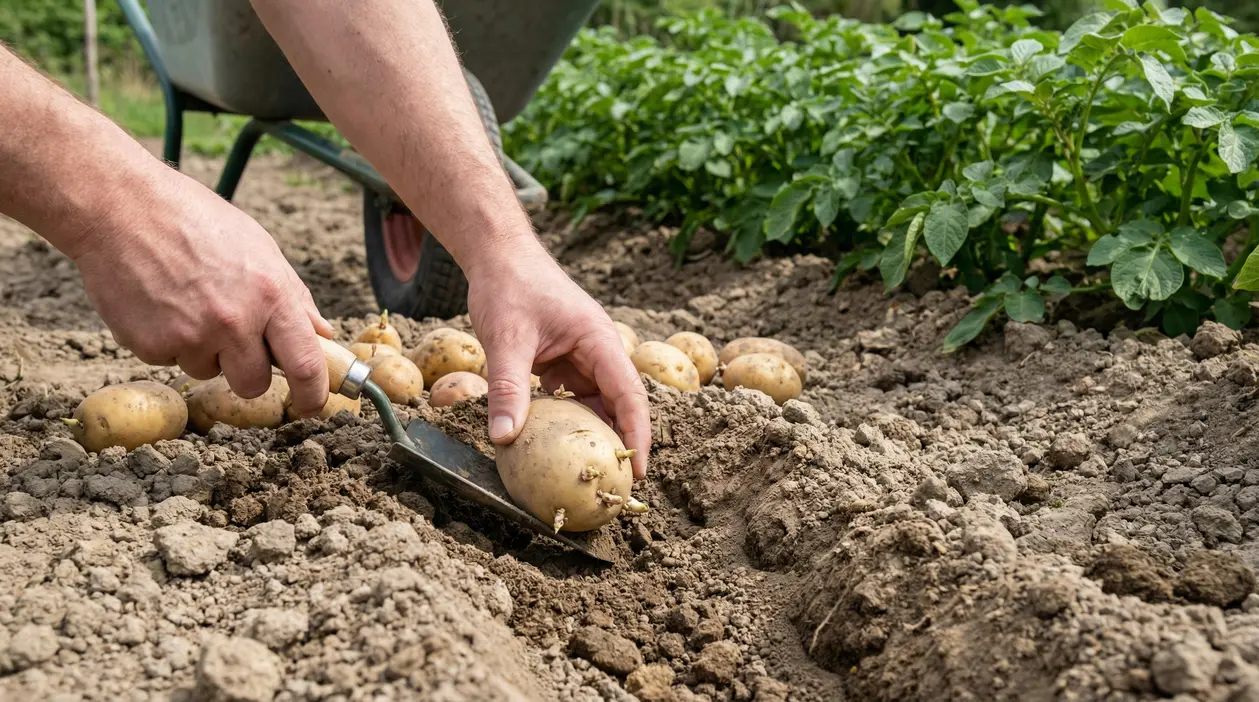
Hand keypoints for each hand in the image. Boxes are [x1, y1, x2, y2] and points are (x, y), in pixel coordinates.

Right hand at [71, 168, 336, 415]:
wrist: (121, 208)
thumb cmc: (196, 220)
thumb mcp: (260, 247)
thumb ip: (294, 296)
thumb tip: (323, 335)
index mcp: (270, 295)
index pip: (305, 365)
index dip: (313, 394)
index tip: (312, 405)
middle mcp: (233, 322)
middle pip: (253, 383)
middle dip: (247, 371)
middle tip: (232, 339)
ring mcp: (190, 336)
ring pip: (208, 371)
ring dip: (203, 349)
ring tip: (187, 300)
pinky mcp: (150, 345)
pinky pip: (170, 360)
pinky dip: (168, 340)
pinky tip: (160, 301)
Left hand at [466, 244, 650, 478]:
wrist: (496, 254)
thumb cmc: (509, 285)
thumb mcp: (506, 338)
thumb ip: (507, 388)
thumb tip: (504, 438)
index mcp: (600, 341)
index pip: (629, 395)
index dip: (637, 434)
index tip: (637, 471)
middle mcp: (597, 353)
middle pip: (618, 405)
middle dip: (619, 444)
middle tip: (612, 487)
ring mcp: (579, 359)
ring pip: (593, 406)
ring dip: (590, 437)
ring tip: (587, 477)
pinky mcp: (560, 364)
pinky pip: (568, 400)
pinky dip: (564, 424)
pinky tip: (553, 450)